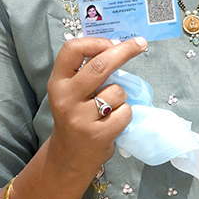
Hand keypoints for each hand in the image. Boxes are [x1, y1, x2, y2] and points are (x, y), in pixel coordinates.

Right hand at [47, 36, 147, 176]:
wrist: (69, 156)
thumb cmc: (77, 117)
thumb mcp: (72, 92)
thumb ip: (87, 72)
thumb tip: (118, 46)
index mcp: (58, 82)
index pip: (72, 49)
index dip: (96, 41)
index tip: (114, 42)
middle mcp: (66, 98)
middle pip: (100, 65)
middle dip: (124, 51)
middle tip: (140, 43)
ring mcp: (80, 117)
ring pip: (117, 91)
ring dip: (122, 96)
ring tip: (110, 108)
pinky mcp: (97, 134)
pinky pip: (125, 112)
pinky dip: (125, 114)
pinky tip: (113, 123)